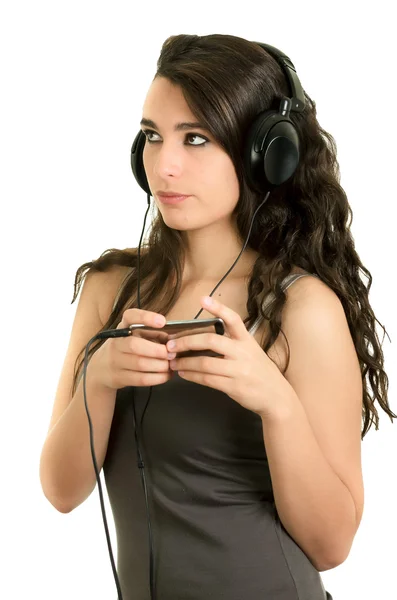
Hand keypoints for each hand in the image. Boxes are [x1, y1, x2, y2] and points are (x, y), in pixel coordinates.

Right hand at [91, 308, 175, 390]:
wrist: (101, 369)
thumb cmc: (125, 348)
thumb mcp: (134, 336)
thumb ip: (152, 334)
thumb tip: (173, 339)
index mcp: (122, 328)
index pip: (130, 316)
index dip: (146, 317)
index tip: (162, 321)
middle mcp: (116, 343)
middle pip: (134, 345)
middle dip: (157, 350)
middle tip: (171, 354)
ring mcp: (115, 361)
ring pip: (139, 364)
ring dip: (160, 366)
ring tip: (171, 365)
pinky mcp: (119, 377)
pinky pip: (140, 379)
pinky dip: (157, 378)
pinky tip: (166, 375)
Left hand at [166, 295, 295, 418]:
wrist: (276, 397)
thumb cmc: (259, 372)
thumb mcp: (251, 352)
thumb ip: (232, 344)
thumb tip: (202, 340)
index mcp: (247, 341)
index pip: (233, 319)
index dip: (219, 308)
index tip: (203, 299)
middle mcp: (243, 353)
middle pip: (211, 341)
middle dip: (187, 342)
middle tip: (170, 344)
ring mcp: (239, 370)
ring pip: (205, 363)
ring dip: (185, 362)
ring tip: (173, 362)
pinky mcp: (234, 386)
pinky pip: (207, 379)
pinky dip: (192, 375)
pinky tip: (184, 373)